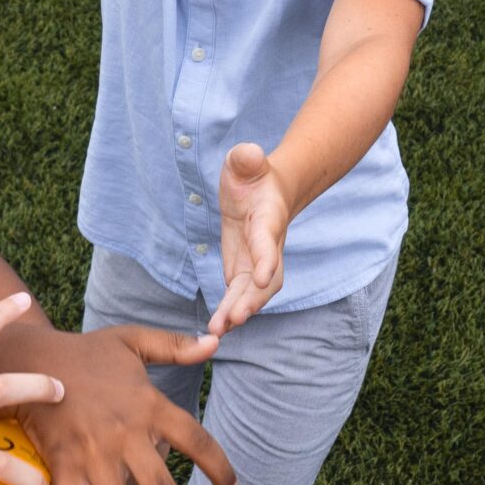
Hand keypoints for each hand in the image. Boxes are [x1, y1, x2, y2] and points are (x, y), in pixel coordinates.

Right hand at [13, 325, 235, 484]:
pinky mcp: (60, 467)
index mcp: (149, 406)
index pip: (198, 441)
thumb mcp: (131, 340)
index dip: (219, 468)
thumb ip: (174, 345)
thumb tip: (216, 341)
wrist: (26, 357)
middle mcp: (125, 436)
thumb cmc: (82, 351)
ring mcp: (92, 456)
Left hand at [208, 142, 290, 335]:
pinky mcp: (242, 271)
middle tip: (235, 319)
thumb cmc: (253, 174)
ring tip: (219, 330)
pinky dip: (229, 312)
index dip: (266, 259)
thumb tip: (247, 154)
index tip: (263, 278)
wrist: (265, 190)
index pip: (268, 241)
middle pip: (265, 279)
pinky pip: (238, 296)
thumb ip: (247, 159)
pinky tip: (215, 328)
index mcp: (268, 218)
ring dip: (237, 312)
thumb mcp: (246, 161)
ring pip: (251, 293)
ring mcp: (256, 262)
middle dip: (251, 299)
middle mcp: (267, 246)